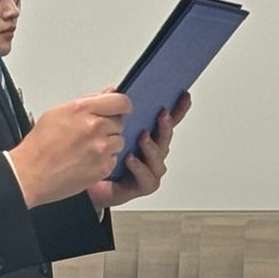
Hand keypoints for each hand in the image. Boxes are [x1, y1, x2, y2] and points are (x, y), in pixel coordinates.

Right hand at [10, 92, 132, 206]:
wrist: (30, 174)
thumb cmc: (39, 146)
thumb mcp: (57, 113)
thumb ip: (88, 101)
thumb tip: (107, 93)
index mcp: (83, 109)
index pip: (121, 101)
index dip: (122, 105)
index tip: (120, 109)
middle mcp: (95, 127)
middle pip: (119, 122)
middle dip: (109, 126)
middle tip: (90, 134)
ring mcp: (101, 148)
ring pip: (119, 141)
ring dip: (108, 144)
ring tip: (86, 148)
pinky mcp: (103, 166)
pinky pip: (114, 158)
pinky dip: (104, 160)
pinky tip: (86, 160)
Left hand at [91, 94, 188, 209]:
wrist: (94, 187)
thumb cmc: (105, 158)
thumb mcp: (106, 128)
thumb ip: (112, 109)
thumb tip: (114, 90)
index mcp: (150, 136)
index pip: (167, 120)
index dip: (178, 108)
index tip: (183, 95)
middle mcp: (154, 152)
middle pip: (165, 137)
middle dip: (165, 125)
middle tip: (162, 114)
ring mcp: (152, 168)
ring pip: (157, 157)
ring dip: (151, 146)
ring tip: (143, 137)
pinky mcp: (145, 184)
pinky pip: (146, 175)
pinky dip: (138, 167)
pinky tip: (130, 158)